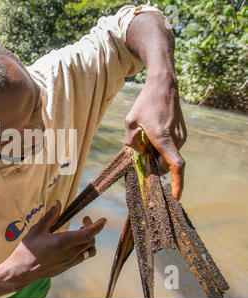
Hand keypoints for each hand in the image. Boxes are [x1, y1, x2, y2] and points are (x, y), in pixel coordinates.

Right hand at [2, 200, 105, 290]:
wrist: (21, 272)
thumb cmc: (27, 250)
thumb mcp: (37, 230)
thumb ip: (50, 216)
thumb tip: (58, 203)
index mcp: (62, 242)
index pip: (88, 234)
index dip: (98, 226)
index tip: (103, 220)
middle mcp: (69, 253)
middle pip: (91, 241)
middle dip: (92, 229)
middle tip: (85, 219)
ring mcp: (69, 262)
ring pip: (89, 251)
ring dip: (89, 240)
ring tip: (81, 231)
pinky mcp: (66, 267)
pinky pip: (82, 258)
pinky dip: (84, 248)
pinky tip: (74, 243)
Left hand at [125, 72, 186, 198]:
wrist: (163, 85)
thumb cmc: (145, 103)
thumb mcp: (130, 122)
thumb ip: (132, 142)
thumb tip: (141, 155)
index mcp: (163, 138)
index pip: (175, 166)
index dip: (177, 183)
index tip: (177, 196)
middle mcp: (177, 139)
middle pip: (165, 163)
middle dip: (153, 163)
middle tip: (140, 149)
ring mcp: (182, 136)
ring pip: (167, 155)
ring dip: (155, 153)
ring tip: (145, 134)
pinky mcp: (182, 133)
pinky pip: (170, 147)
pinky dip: (160, 146)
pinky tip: (152, 131)